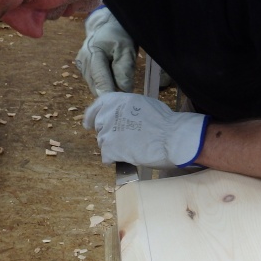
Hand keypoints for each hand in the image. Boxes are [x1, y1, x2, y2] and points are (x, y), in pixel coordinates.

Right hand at [75, 7, 135, 95]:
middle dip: (110, 93)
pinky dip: (104, 85)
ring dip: (107, 89)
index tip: (117, 106)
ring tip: (120, 85)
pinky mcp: (83, 69)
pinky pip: (94, 83)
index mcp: (93, 53)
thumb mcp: (127, 49)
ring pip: (95, 87)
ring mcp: (81, 66)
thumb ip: (125, 69)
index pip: (101, 79)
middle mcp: (83, 62)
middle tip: (125, 98)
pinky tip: (112, 79)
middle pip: (97, 87)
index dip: (109, 94)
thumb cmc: (119, 35)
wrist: (107, 25)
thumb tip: (124, 90)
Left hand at [83, 93, 208, 168]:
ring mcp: (108, 132)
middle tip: (123, 141)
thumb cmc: (165, 122)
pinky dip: (115, 160)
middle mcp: (109, 114)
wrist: (172, 138)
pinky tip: (127, 159)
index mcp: (117, 100)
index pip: (97, 106)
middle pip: (100, 127)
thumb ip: (128, 109)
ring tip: (130, 150)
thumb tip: (125, 116)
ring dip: (113, 148)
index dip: (91, 116)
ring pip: (103, 144)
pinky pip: (106, 157)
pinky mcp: (110, 149)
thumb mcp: (144, 105)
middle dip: (108, 134)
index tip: (88, 125)